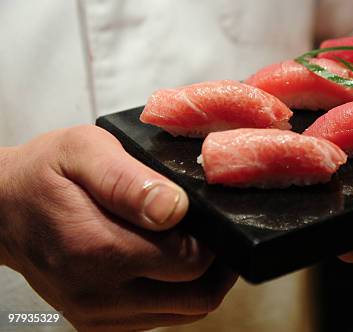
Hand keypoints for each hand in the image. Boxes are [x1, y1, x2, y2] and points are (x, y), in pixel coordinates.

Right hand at [0, 125, 236, 330]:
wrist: (1, 209)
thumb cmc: (44, 174)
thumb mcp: (84, 152)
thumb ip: (130, 181)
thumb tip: (175, 208)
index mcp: (98, 248)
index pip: (190, 262)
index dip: (213, 239)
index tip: (210, 217)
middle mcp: (98, 293)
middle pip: (196, 298)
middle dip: (218, 266)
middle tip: (215, 234)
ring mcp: (97, 315)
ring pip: (184, 314)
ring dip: (200, 283)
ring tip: (195, 246)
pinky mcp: (97, 323)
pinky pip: (159, 320)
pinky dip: (176, 295)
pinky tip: (169, 264)